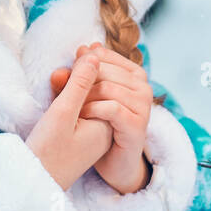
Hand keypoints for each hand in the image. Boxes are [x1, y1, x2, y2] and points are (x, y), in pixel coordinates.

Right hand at [25, 53, 113, 192]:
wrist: (30, 185)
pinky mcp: (79, 138)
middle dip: (76, 79)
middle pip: (96, 91)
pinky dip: (66, 102)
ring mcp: (92, 135)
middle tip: (55, 79)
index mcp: (107, 125)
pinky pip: (78, 111)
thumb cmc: (46, 152)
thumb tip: (94, 55)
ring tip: (52, 92)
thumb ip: (79, 83)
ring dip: (69, 89)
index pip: (105, 85)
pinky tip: (52, 106)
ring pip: (85, 100)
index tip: (62, 75)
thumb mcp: (63, 112)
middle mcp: (104, 130)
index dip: (84, 72)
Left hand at [49, 43, 153, 194]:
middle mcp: (143, 86)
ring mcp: (144, 105)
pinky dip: (92, 111)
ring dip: (84, 97)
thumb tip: (81, 48)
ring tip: (74, 108)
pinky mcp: (138, 124)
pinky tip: (82, 117)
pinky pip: (112, 108)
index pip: (102, 55)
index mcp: (134, 74)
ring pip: (107, 88)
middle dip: (80, 80)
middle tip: (66, 94)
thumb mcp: (84, 97)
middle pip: (103, 70)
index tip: (67, 76)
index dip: (80, 63)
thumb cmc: (99, 126)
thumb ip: (79, 75)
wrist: (113, 162)